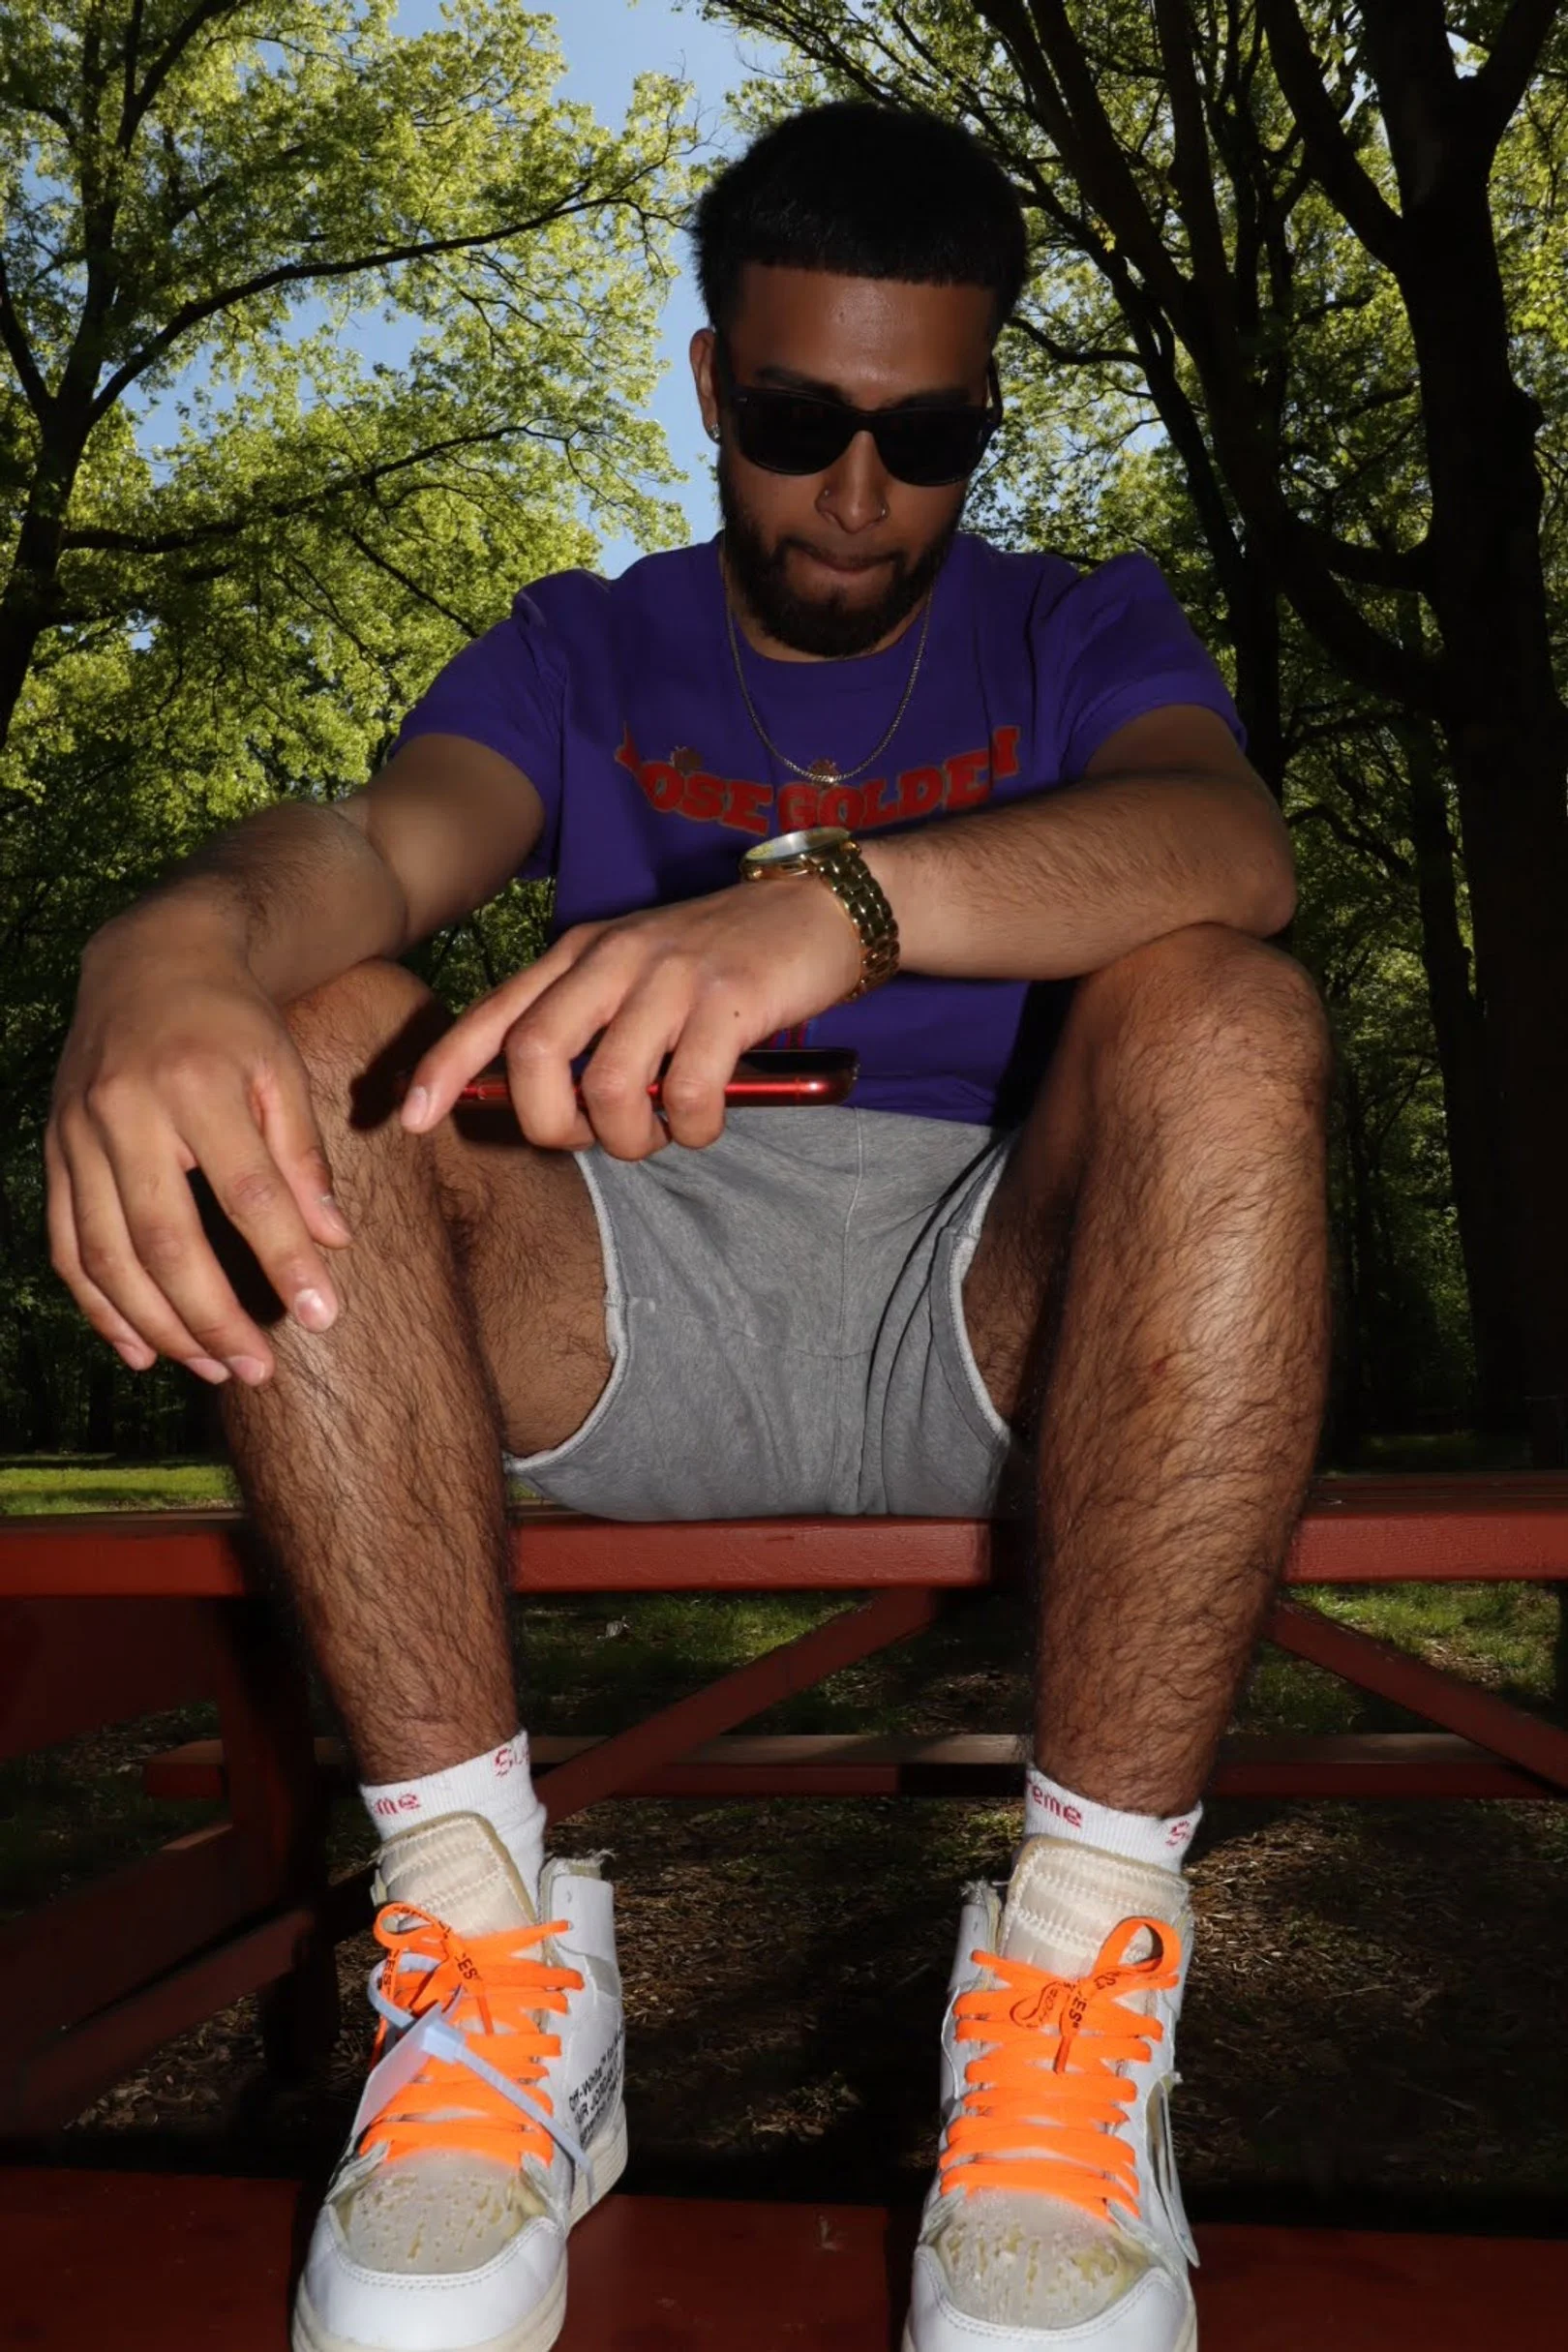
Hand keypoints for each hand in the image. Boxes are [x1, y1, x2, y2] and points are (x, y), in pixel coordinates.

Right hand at [47, 932, 352, 1385]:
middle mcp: (125, 1113)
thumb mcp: (282, 1071)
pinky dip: (100, 1307)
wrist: (150, 964)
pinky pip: (67, 1248)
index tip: (320, 1315)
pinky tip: (142, 1350)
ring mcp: (77, 1136)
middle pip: (164, 1239)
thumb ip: (304, 1156)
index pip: (246, 1192)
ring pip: (107, 1255)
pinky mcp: (53, 1154)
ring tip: (215, 1369)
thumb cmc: (231, 1024)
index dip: (282, 1259)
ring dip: (159, 1325)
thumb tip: (333, 1242)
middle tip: (258, 1370)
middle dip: (212, 1317)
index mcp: (195, 1085)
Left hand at [402, 878, 861, 1159]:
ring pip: (609, 1084)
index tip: (412, 1119)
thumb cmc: (722, 960)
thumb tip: (539, 1103)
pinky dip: (693, 1128)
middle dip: (546, 1122)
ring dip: (629, 1137)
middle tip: (585, 1141)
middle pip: (534, 1053)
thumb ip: (589, 1024)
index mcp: (581, 953)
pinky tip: (705, 1121)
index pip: (495, 1013)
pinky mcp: (728, 1000)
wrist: (818, 910)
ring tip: (658, 1134)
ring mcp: (671, 976)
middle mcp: (614, 958)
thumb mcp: (639, 975)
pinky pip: (689, 1092)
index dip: (445, 1068)